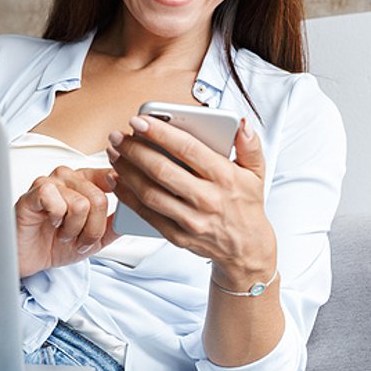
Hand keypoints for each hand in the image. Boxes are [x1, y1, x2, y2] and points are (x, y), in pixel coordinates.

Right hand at [14, 166, 119, 277]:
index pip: (113, 177)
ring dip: (74, 230)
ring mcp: (51, 181)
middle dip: (93, 230)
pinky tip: (50, 223)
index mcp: (86, 181)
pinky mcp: (34, 192)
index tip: (124, 210)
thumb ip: (116, 225)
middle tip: (79, 240)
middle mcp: (70, 176)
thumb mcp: (95, 238)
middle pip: (99, 199)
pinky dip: (57, 220)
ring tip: (62, 233)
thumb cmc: (55, 244)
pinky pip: (56, 202)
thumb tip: (137, 215)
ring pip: (81, 204)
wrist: (28, 259)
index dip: (121, 195)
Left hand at [107, 115, 275, 285]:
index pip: (188, 149)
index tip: (139, 121)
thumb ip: (249, 145)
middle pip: (162, 170)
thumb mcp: (256, 173)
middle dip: (134, 150)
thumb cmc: (247, 206)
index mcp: (225, 177)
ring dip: (126, 172)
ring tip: (114, 154)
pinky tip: (117, 181)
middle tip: (118, 137)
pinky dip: (128, 197)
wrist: (247, 250)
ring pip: (150, 193)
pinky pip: (147, 215)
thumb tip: (242, 124)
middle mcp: (208, 199)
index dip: (160, 133)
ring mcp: (192, 220)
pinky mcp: (178, 237)